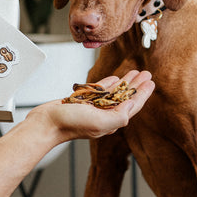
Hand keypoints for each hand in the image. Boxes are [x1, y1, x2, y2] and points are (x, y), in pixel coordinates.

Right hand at [26, 70, 154, 142]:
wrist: (46, 124)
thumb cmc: (69, 124)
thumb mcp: (98, 121)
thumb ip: (118, 115)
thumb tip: (132, 105)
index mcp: (110, 121)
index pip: (132, 106)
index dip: (143, 93)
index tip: (151, 82)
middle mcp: (104, 115)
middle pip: (126, 97)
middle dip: (136, 85)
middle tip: (146, 73)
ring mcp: (93, 108)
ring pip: (114, 92)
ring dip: (125, 82)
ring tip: (134, 72)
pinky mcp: (83, 101)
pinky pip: (100, 91)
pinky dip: (108, 83)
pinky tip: (115, 78)